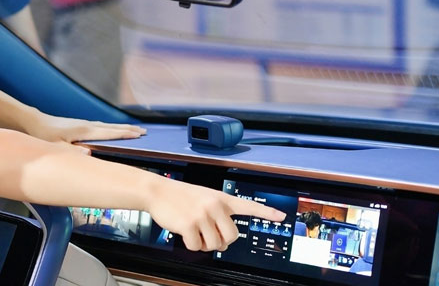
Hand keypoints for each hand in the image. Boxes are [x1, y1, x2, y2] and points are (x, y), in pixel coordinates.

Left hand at [24, 113, 145, 143]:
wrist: (34, 121)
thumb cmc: (44, 135)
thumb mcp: (57, 147)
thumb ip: (73, 152)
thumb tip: (90, 154)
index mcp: (84, 131)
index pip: (109, 133)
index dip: (124, 134)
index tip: (138, 134)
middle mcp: (87, 125)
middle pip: (112, 127)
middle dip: (128, 129)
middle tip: (144, 132)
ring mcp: (84, 123)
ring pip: (107, 125)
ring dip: (121, 127)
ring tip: (133, 130)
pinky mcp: (80, 124)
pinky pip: (101, 126)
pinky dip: (111, 128)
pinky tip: (112, 130)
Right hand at [144, 178, 285, 251]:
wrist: (157, 191)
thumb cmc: (179, 196)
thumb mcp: (203, 199)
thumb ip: (216, 215)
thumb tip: (222, 242)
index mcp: (221, 199)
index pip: (248, 206)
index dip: (266, 213)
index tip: (281, 216)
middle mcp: (215, 206)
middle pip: (232, 237)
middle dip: (221, 242)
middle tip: (208, 235)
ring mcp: (203, 215)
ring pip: (216, 245)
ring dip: (204, 244)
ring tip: (194, 232)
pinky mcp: (190, 225)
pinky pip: (197, 247)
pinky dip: (191, 245)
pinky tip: (184, 233)